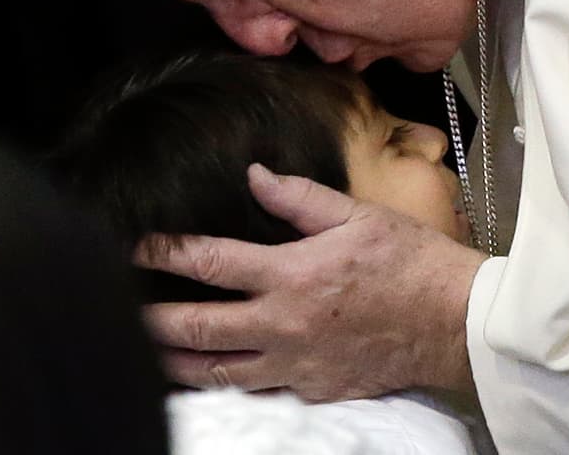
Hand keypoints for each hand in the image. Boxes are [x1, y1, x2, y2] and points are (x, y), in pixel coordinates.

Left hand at [136, 163, 487, 400]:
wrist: (451, 321)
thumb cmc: (410, 261)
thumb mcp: (359, 215)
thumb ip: (301, 198)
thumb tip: (256, 176)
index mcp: (294, 274)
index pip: (211, 263)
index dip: (166, 252)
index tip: (136, 245)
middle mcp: (284, 325)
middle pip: (196, 329)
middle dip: (151, 318)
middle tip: (116, 307)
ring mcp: (294, 365)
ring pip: (215, 373)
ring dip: (173, 362)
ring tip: (145, 350)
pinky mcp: (311, 391)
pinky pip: (255, 390)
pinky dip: (224, 383)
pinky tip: (209, 373)